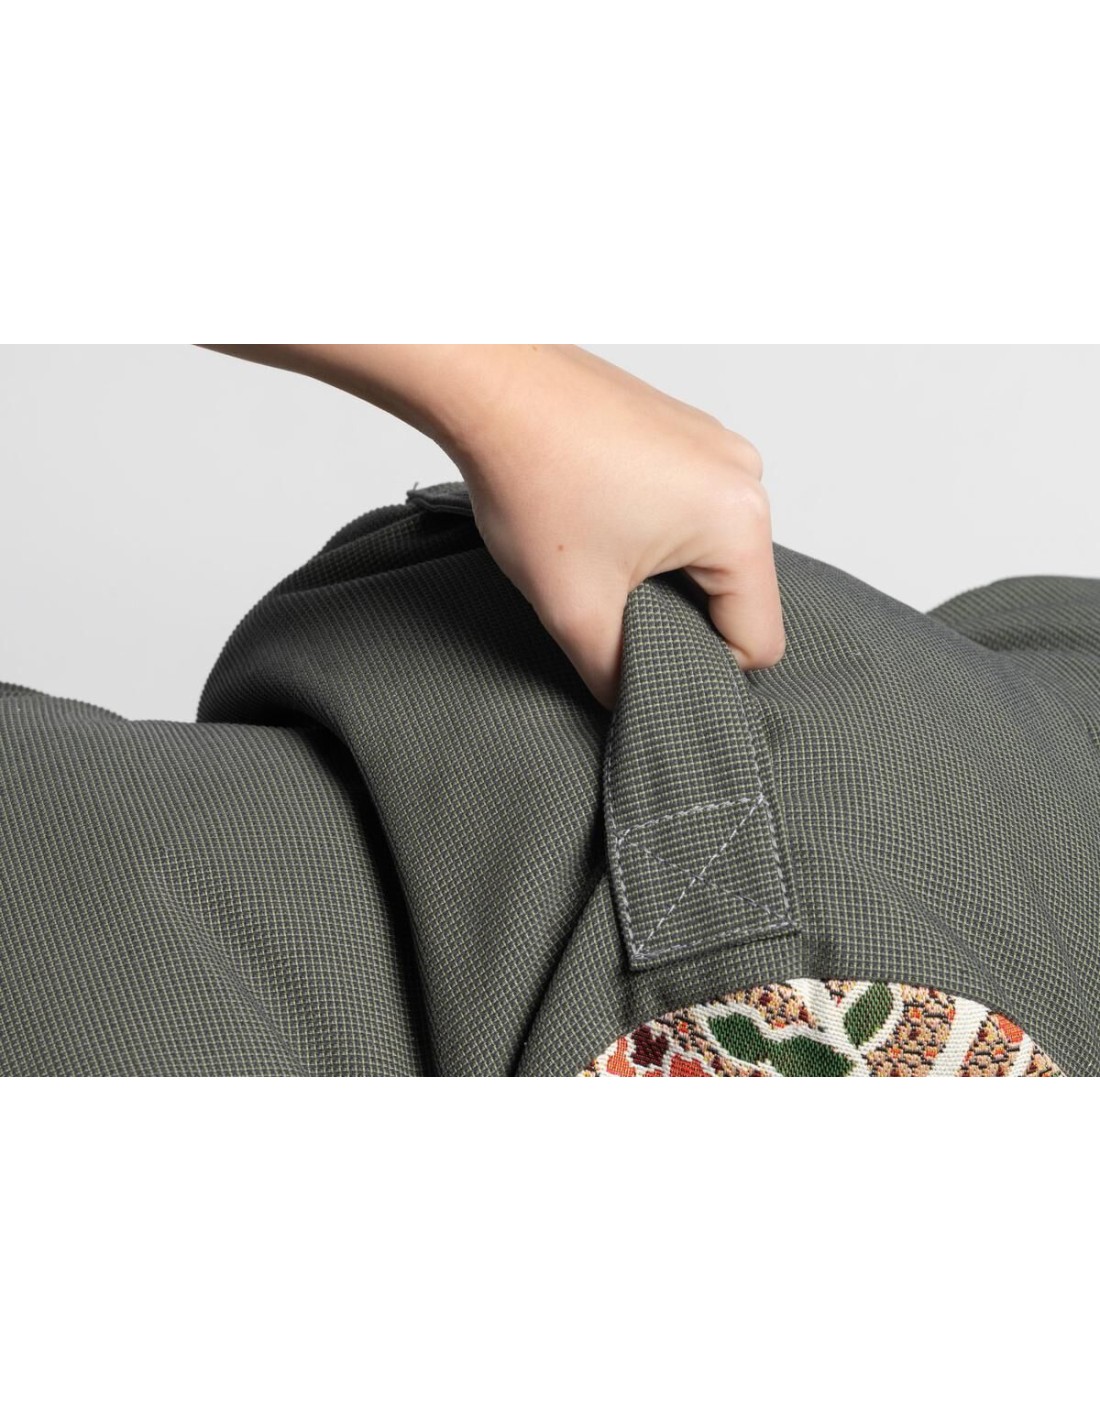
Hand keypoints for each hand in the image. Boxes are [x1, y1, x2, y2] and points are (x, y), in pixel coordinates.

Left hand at [202, 344, 785, 709]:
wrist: (491, 385)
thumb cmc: (533, 475)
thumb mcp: (574, 607)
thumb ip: (615, 675)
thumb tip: (631, 703)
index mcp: (739, 520)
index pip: (757, 640)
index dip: (700, 667)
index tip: (641, 655)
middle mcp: (745, 475)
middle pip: (738, 594)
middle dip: (677, 613)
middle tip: (607, 600)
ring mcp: (717, 445)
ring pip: (712, 552)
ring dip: (662, 571)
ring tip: (597, 551)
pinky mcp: (685, 431)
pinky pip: (692, 508)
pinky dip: (653, 529)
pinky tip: (597, 519)